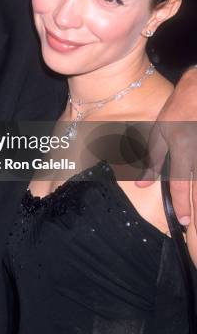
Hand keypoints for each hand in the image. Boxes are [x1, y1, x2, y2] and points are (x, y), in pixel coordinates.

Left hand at [136, 67, 196, 228]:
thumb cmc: (179, 110)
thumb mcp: (160, 133)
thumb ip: (153, 160)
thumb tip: (142, 183)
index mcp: (182, 153)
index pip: (182, 185)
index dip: (182, 205)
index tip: (182, 221)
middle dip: (195, 207)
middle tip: (192, 223)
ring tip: (196, 211)